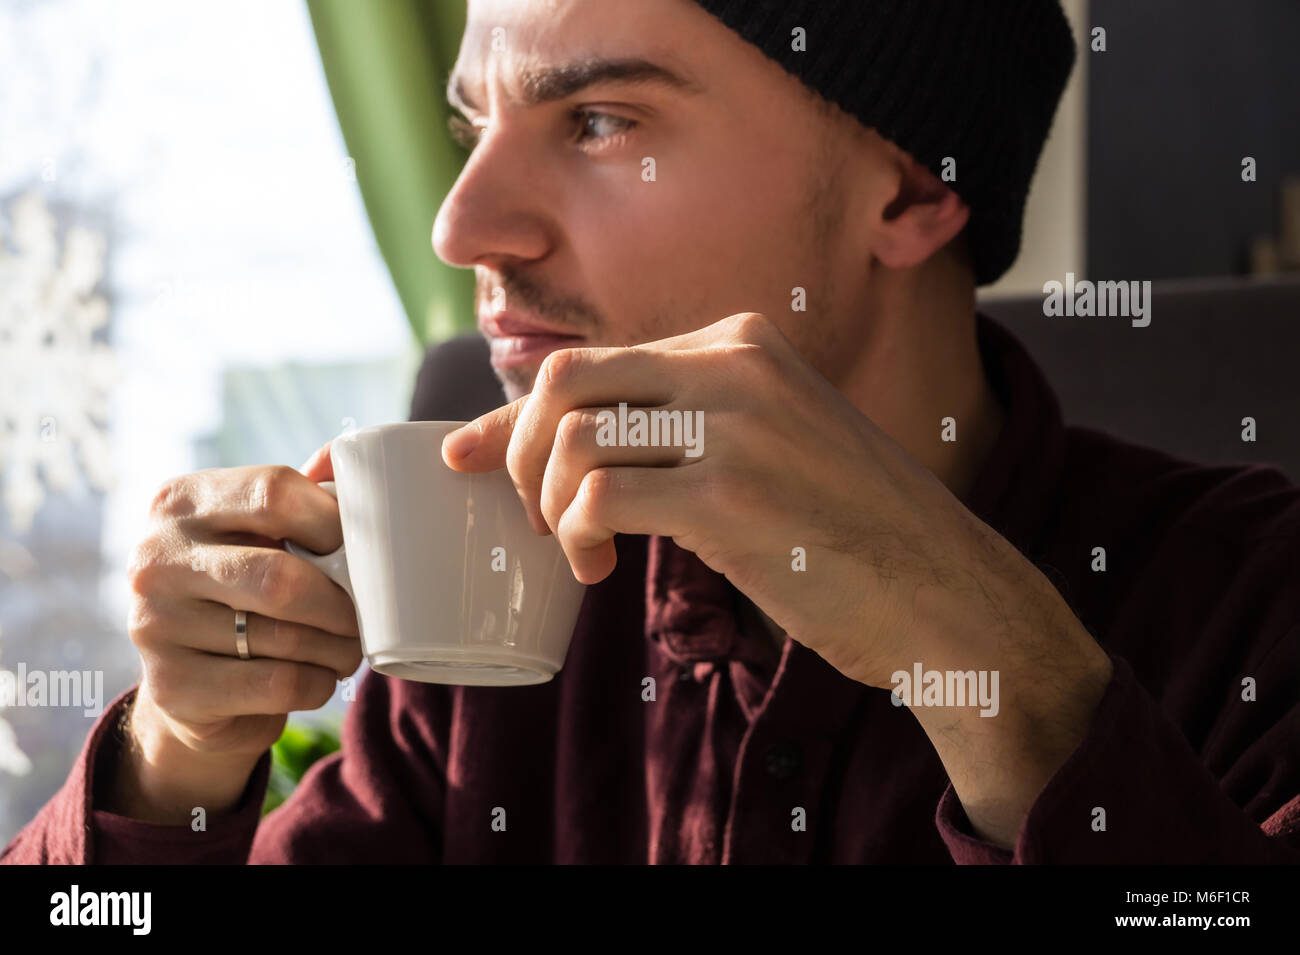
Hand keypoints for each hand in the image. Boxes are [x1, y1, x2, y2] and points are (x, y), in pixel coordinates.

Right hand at [116, 444, 361, 821]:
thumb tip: (344, 457)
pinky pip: (278, 685)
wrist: (192, 685)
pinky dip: (319, 683)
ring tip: (348, 647)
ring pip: (286, 638)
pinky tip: (320, 677)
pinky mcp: (172, 688)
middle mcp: (156, 559)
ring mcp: (155, 625)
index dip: (333, 522)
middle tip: (362, 615)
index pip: (273, 492)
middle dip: (341, 603)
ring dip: (338, 648)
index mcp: (180, 502)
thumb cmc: (244, 590)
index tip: (357, 549)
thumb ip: (300, 495)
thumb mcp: (257, 531)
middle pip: (280, 577)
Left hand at [442, 312, 1113, 846]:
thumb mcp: (771, 449)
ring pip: (572, 438)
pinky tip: (602, 569)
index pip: (597, 360)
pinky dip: (576, 536)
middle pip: (564, 379)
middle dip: (516, 450)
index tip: (472, 458)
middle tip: (531, 516)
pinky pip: (598, 497)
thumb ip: (684, 431)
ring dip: (547, 505)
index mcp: (745, 344)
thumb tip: (574, 452)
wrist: (948, 594)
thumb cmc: (851, 532)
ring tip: (580, 551)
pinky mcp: (731, 495)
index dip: (516, 413)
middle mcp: (737, 365)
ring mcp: (736, 425)